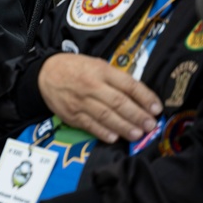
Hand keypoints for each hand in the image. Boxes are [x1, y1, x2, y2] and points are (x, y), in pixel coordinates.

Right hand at [38, 53, 161, 142]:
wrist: (44, 74)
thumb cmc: (75, 68)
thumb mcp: (96, 65)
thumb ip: (116, 79)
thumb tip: (140, 97)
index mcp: (101, 71)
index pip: (127, 84)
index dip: (145, 97)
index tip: (157, 108)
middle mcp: (91, 86)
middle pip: (118, 102)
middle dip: (138, 116)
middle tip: (151, 125)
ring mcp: (80, 101)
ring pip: (106, 116)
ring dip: (124, 127)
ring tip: (138, 134)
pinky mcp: (72, 115)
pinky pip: (90, 125)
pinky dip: (103, 133)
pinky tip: (114, 138)